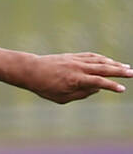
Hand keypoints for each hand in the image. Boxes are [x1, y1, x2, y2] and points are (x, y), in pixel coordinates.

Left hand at [17, 52, 131, 103]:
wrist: (30, 70)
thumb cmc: (44, 87)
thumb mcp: (61, 97)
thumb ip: (81, 94)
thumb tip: (96, 88)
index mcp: (75, 80)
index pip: (98, 82)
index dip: (111, 86)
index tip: (122, 89)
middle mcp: (78, 68)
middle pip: (103, 68)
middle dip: (119, 71)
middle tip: (132, 73)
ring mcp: (75, 60)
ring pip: (99, 60)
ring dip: (113, 63)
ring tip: (126, 67)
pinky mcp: (72, 56)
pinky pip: (91, 56)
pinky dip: (101, 58)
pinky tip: (109, 61)